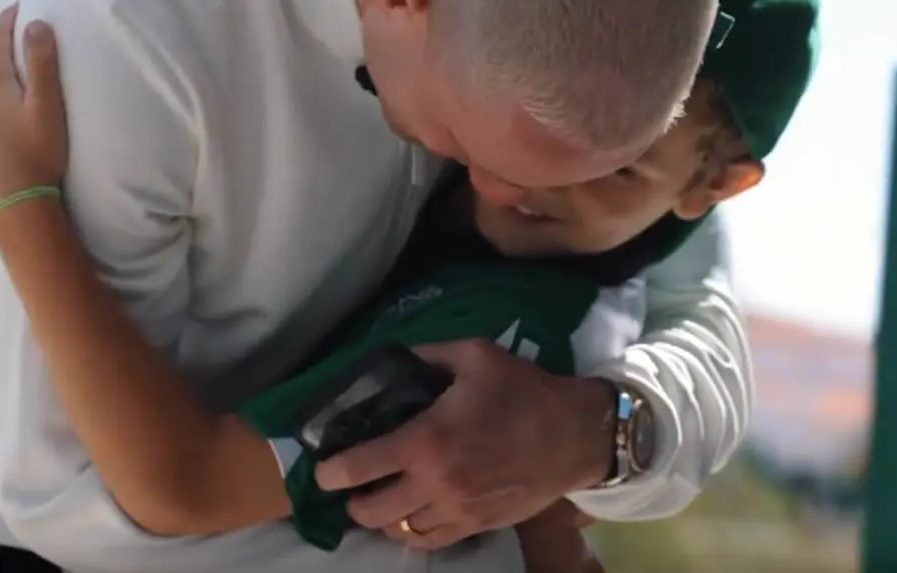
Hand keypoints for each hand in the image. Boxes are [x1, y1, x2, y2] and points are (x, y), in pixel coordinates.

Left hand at [0, 4, 67, 210]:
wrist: (14, 205)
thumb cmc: (38, 154)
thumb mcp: (47, 106)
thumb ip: (41, 62)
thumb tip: (34, 23)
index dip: (7, 19)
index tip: (20, 5)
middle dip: (5, 49)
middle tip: (26, 43)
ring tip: (18, 82)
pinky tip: (4, 117)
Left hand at [314, 339, 613, 550]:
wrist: (575, 434)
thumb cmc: (523, 391)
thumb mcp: (474, 355)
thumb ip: (428, 354)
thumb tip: (396, 357)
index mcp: (427, 440)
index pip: (362, 466)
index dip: (332, 472)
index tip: (322, 471)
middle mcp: (435, 483)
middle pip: (373, 511)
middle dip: (352, 502)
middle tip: (349, 487)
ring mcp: (457, 511)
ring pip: (400, 532)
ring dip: (382, 520)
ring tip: (378, 501)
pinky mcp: (477, 526)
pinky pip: (431, 541)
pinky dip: (413, 532)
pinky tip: (411, 515)